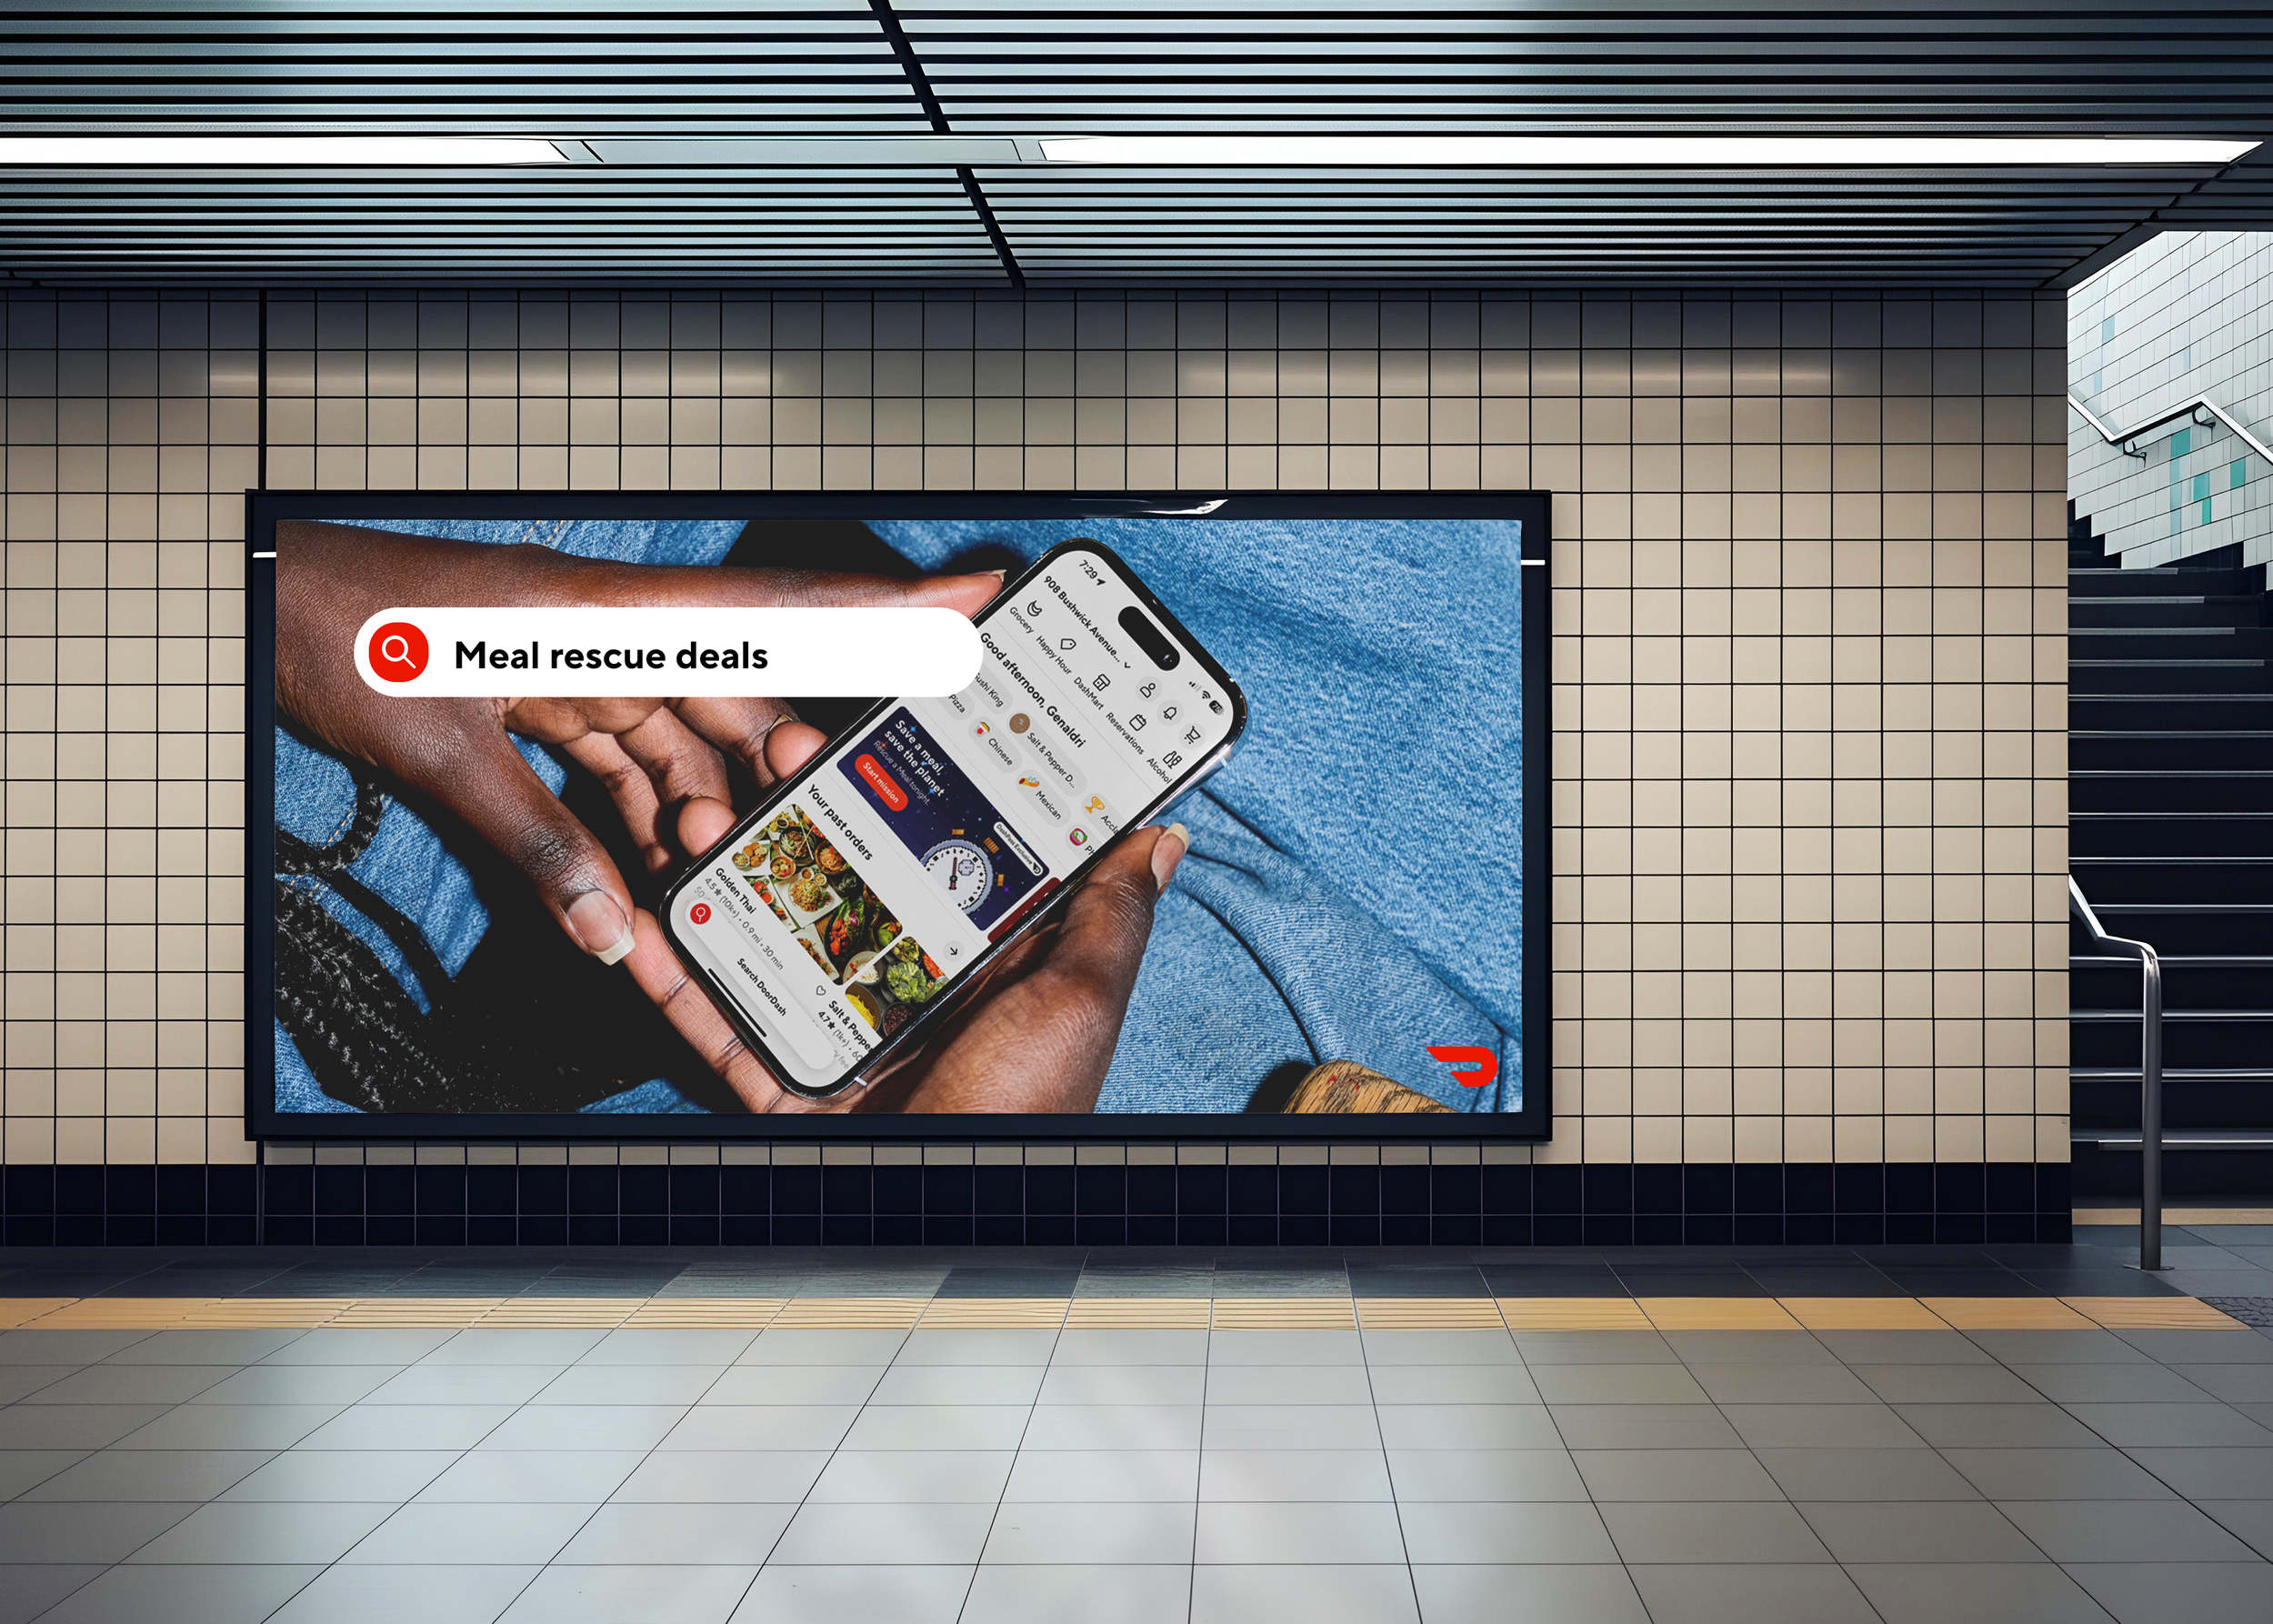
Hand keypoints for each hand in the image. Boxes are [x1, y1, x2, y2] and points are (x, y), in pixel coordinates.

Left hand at [274, 520, 998, 962]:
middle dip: (789, 762)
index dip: (886, 609)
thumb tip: (615, 930)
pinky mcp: (548, 691)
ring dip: (707, 806)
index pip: (776, 610)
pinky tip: (658, 868)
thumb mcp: (440, 751)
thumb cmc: (336, 634)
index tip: (977, 597)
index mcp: (608, 616)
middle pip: (742, 692)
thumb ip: (537, 842)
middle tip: (840, 817)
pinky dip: (643, 811)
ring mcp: (583, 661)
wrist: (257, 601)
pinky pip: (625, 754)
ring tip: (726, 874)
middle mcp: (615, 631)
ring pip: (686, 734)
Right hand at [615, 733, 1187, 1113]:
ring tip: (686, 819)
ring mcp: (842, 1036)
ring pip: (769, 936)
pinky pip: (720, 1025)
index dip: (903, 786)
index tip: (865, 724)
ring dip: (721, 874)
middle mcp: (911, 991)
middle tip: (765, 758)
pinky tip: (637, 926)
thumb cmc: (1023, 1116)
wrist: (944, 1225)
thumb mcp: (1078, 1002)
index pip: (942, 853)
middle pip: (839, 882)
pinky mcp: (787, 1084)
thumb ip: (1107, 919)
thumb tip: (1157, 836)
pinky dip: (673, 977)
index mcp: (983, 964)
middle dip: (795, 814)